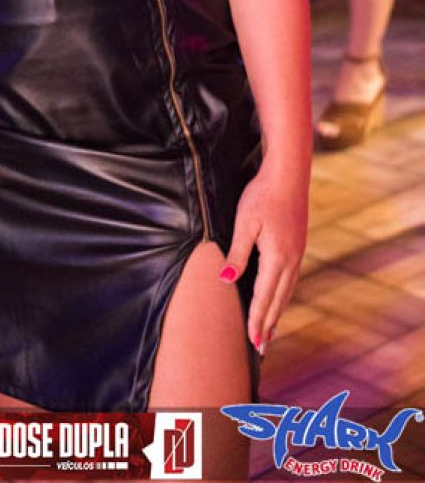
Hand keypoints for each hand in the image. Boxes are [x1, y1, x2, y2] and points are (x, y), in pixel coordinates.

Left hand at [218, 163, 307, 352]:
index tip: (252, 342)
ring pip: (286, 292)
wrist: (288, 175)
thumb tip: (226, 280)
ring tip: (269, 331)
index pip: (264, 297)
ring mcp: (297, 254)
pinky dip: (283, 296)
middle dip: (268, 324)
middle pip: (278, 300)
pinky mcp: (297, 247)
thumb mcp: (245, 222)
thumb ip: (238, 252)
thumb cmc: (262, 195)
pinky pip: (290, 280)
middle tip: (261, 348)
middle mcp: (291, 261)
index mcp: (277, 257)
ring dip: (277, 312)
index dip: (257, 320)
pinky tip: (278, 299)